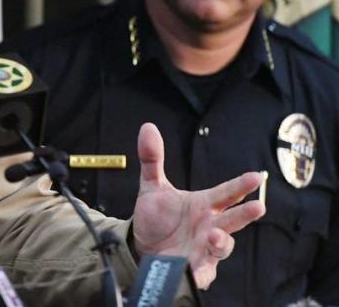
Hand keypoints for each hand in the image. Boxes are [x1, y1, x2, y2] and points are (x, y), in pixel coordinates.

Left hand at [131, 123, 263, 288]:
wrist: (142, 246)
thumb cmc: (158, 217)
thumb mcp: (153, 187)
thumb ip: (152, 159)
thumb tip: (148, 128)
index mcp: (204, 205)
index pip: (226, 193)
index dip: (240, 186)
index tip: (255, 177)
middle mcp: (210, 226)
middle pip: (232, 220)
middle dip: (245, 214)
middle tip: (258, 207)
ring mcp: (205, 249)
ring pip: (221, 247)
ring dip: (221, 242)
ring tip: (213, 235)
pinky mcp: (195, 269)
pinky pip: (202, 273)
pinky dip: (201, 272)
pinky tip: (195, 269)